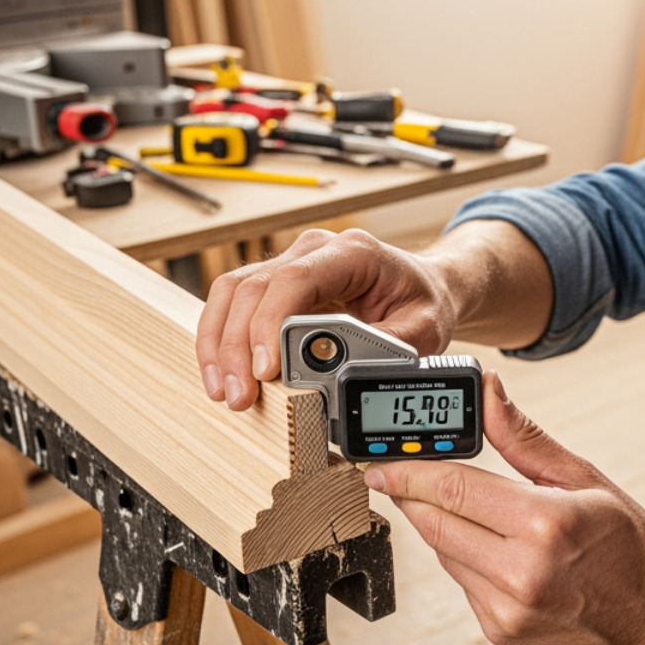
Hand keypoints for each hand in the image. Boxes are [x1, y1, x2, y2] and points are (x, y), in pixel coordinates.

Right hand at [195, 228, 454, 410]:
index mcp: (352, 253)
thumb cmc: (423, 300)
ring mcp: (290, 263)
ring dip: (219, 344)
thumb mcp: (424, 327)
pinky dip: (222, 340)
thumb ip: (388, 347)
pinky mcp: (276, 285)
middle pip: (252, 288)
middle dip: (236, 346)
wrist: (425, 285)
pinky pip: (235, 304)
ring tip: (221, 389)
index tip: (264, 369)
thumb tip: (346, 371)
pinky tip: (221, 372)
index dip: (269, 324)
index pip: (295, 280)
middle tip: (237, 394)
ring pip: (232, 293)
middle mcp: (313, 251)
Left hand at [362, 371, 644, 644]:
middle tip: (397, 472)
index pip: (452, 489)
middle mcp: (521, 573)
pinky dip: (466, 558)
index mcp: (545, 524)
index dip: (407, 471)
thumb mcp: (584, 478)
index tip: (379, 461)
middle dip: (411, 495)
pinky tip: (497, 548)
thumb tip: (487, 394)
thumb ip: (524, 438)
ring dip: (442, 525)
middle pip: (434, 522)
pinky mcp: (500, 631)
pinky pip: (461, 582)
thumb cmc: (629, 544)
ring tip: (473, 508)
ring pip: (443, 552)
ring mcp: (507, 609)